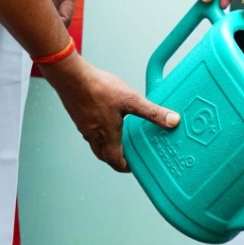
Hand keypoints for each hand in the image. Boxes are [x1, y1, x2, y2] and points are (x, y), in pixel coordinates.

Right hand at [45, 56, 179, 171]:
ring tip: (119, 138)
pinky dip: (99, 132)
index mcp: (107, 136)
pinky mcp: (78, 116)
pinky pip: (89, 131)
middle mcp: (93, 135)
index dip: (125, 167)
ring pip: (95, 144)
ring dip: (107, 145)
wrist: (72, 77)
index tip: (133, 167)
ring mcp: (83, 126)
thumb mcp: (131, 100)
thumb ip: (152, 112)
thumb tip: (172, 121)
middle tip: (126, 156)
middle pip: (104, 155)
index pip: (115, 161)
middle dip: (116, 159)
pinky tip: (106, 119)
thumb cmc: (98, 89)